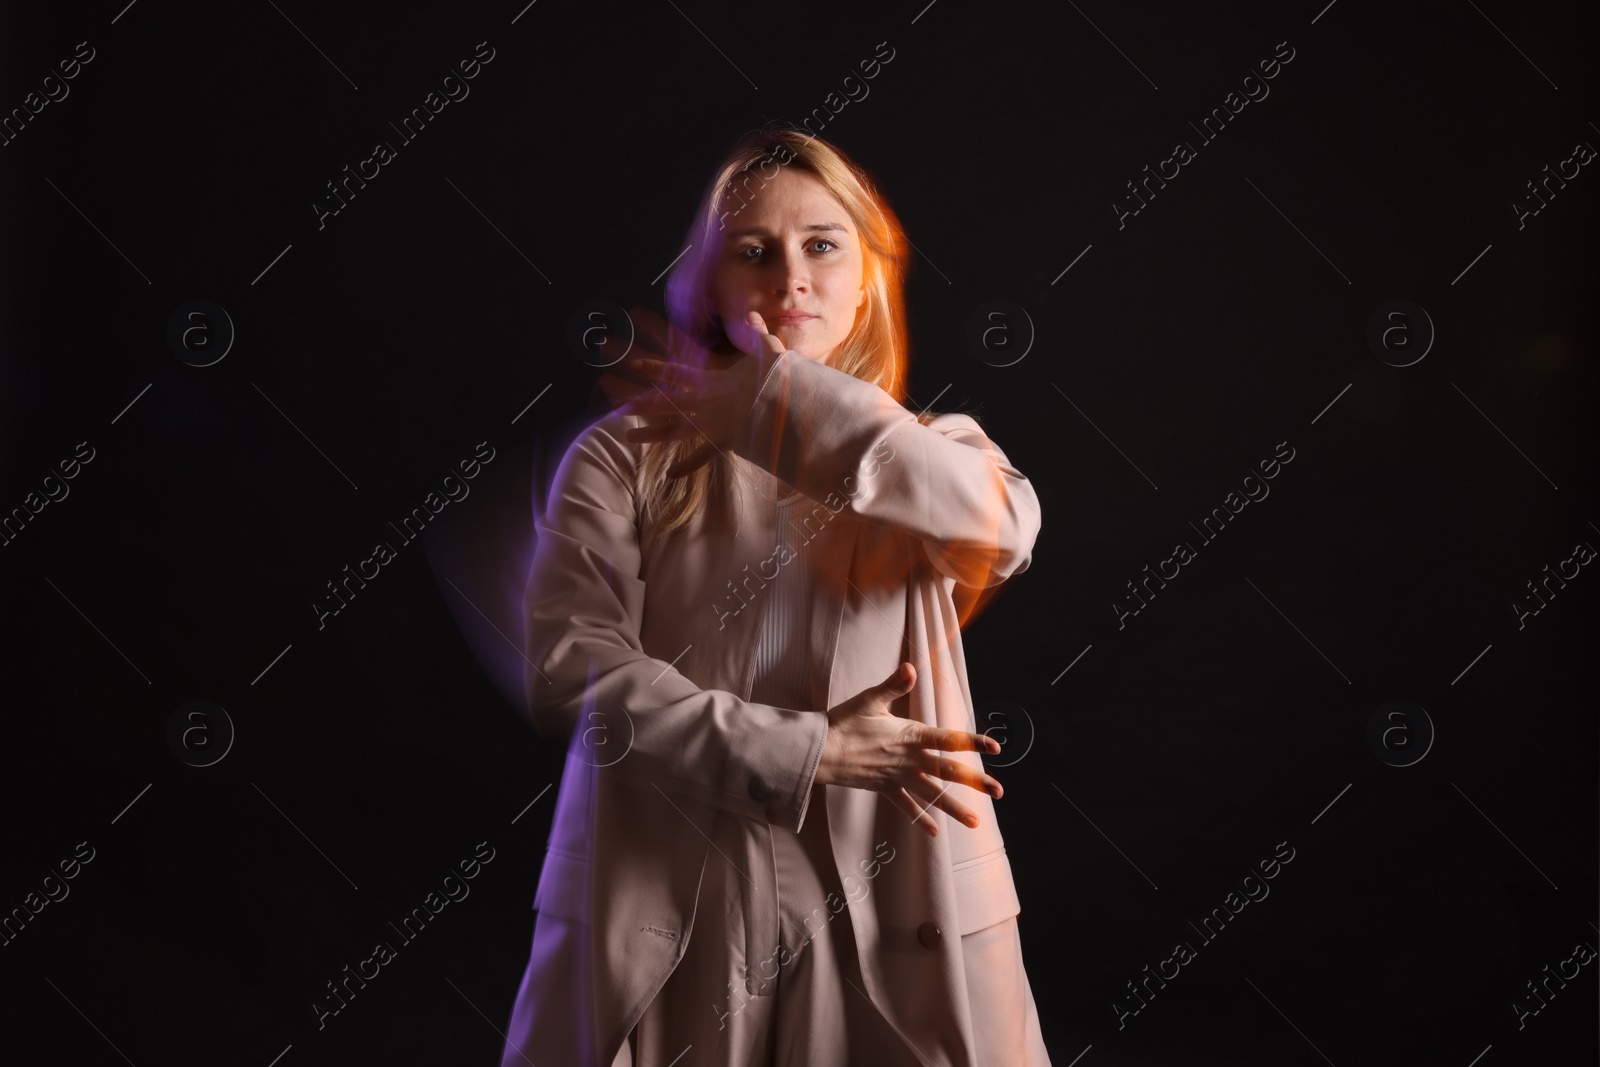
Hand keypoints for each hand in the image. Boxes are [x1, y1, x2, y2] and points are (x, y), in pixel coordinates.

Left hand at [614, 306, 787, 478]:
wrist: (790, 416)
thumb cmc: (779, 385)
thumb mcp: (770, 355)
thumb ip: (756, 337)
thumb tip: (752, 314)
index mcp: (712, 383)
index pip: (677, 373)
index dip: (655, 369)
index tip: (634, 365)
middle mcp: (706, 405)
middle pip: (666, 404)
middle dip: (641, 403)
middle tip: (617, 405)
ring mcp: (712, 426)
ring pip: (674, 432)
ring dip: (652, 435)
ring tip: (629, 438)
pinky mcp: (723, 443)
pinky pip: (702, 457)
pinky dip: (687, 466)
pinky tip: (670, 475)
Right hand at [815, 662, 1004, 837]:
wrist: (819, 752)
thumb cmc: (843, 722)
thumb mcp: (869, 700)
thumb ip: (894, 685)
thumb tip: (911, 667)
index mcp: (910, 735)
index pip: (948, 739)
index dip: (973, 742)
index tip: (996, 748)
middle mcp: (909, 759)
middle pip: (948, 771)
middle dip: (975, 781)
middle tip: (999, 792)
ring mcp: (898, 776)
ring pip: (932, 794)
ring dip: (954, 807)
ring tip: (976, 822)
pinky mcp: (885, 788)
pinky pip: (906, 806)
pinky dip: (921, 819)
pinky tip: (935, 833)